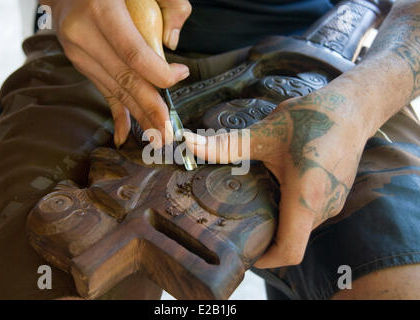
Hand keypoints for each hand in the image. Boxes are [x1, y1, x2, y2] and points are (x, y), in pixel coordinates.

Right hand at [41, 0, 191, 146]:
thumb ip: (169, 2)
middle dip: (149, 108)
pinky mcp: (79, 61)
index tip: (181, 75)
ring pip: (114, 88)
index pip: (134, 54)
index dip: (160, 73)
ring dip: (138, 115)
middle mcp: (83, 34)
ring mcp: (77, 51)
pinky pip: (102, 90)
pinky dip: (116, 112)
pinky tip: (123, 135)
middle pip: (124, 79)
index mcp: (100, 11)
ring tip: (156, 137)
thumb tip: (172, 44)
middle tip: (167, 132)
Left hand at [184, 90, 369, 267]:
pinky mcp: (336, 195)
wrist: (352, 108)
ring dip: (278, 218)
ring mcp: (333, 203)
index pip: (288, 250)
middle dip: (265, 235)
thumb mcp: (265, 133)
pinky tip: (277, 186)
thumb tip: (189, 144)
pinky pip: (310, 213)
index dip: (265, 259)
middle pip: (291, 239)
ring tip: (256, 199)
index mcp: (306, 197)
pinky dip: (291, 208)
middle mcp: (324, 207)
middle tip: (238, 218)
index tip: (244, 252)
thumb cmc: (312, 118)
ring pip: (300, 226)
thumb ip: (226, 146)